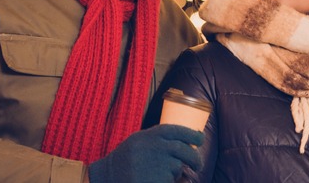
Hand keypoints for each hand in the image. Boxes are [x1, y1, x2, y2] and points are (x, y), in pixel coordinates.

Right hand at [88, 124, 202, 182]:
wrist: (107, 176)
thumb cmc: (126, 159)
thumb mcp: (139, 141)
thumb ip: (159, 140)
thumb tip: (189, 140)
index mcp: (150, 135)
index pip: (177, 130)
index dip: (192, 134)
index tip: (201, 139)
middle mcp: (155, 147)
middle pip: (184, 150)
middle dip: (195, 158)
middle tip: (198, 165)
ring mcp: (156, 164)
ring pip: (177, 167)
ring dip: (174, 172)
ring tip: (157, 173)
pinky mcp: (156, 180)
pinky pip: (170, 181)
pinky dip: (167, 182)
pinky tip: (154, 179)